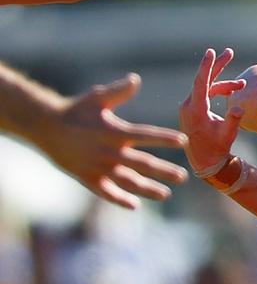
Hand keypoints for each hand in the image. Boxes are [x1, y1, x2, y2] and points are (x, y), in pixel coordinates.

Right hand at [39, 74, 186, 208]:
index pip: (145, 134)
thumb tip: (136, 79)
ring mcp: (98, 167)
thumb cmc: (76, 110)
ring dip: (147, 189)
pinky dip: (119, 199)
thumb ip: (118, 91)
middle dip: (164, 171)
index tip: (184, 142)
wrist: (46, 126)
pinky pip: (105, 192)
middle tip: (183, 177)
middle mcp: (108, 151)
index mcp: (114, 131)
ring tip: (166, 194)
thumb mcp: (97, 98)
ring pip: (127, 181)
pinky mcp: (87, 178)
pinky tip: (134, 205)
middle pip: (141, 163)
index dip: (164, 138)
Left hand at [179, 48, 246, 172]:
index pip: (201, 82)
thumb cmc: (217, 148)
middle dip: (217, 66)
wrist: (205, 161)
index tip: (211, 51)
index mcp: (196, 109)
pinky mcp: (192, 109)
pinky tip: (232, 92)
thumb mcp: (228, 135)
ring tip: (242, 85)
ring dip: (224, 84)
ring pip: (207, 87)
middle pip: (204, 80)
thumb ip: (233, 120)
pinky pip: (206, 94)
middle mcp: (189, 105)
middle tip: (229, 52)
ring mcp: (189, 107)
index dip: (207, 66)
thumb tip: (239, 108)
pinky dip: (219, 91)